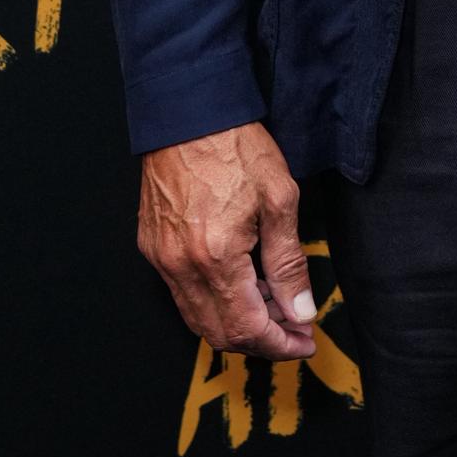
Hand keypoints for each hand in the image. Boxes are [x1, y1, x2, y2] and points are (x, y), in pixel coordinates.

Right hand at [136, 120, 319, 360]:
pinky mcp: (152, 246)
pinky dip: (213, 301)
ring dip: (236, 324)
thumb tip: (300, 310)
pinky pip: (182, 293)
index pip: (246, 329)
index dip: (279, 345)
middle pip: (218, 333)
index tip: (304, 342)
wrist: (188, 111)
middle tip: (294, 329)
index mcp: (215, 257)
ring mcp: (161, 258)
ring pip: (197, 317)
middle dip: (260, 341)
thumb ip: (289, 262)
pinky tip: (241, 284)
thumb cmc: (235, 146)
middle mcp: (181, 266)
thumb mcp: (280, 198)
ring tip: (272, 306)